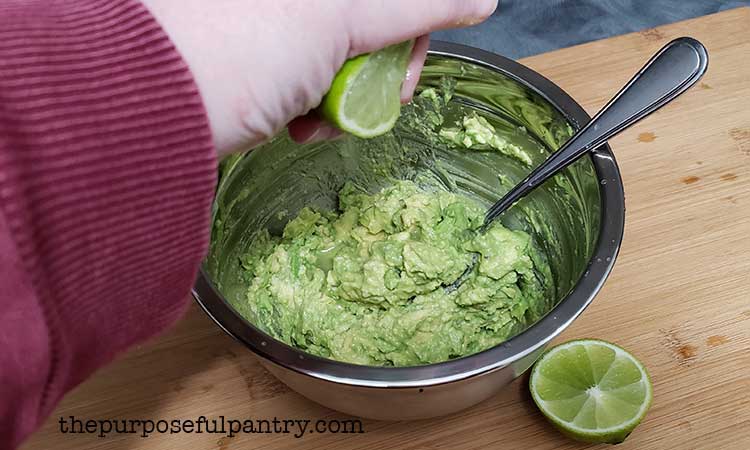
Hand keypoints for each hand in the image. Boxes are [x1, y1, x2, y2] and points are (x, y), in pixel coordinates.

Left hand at [141, 0, 497, 155]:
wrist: (161, 110)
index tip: (404, 75)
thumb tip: (482, 0)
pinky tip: (299, 128)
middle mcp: (303, 7)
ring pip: (349, 66)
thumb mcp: (346, 18)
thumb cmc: (247, 49)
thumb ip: (418, 6)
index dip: (412, 37)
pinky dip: (318, 114)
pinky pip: (318, 88)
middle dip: (380, 77)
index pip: (397, 6)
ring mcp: (284, 32)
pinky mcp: (268, 70)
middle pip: (377, 31)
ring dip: (348, 102)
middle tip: (373, 106)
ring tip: (320, 123)